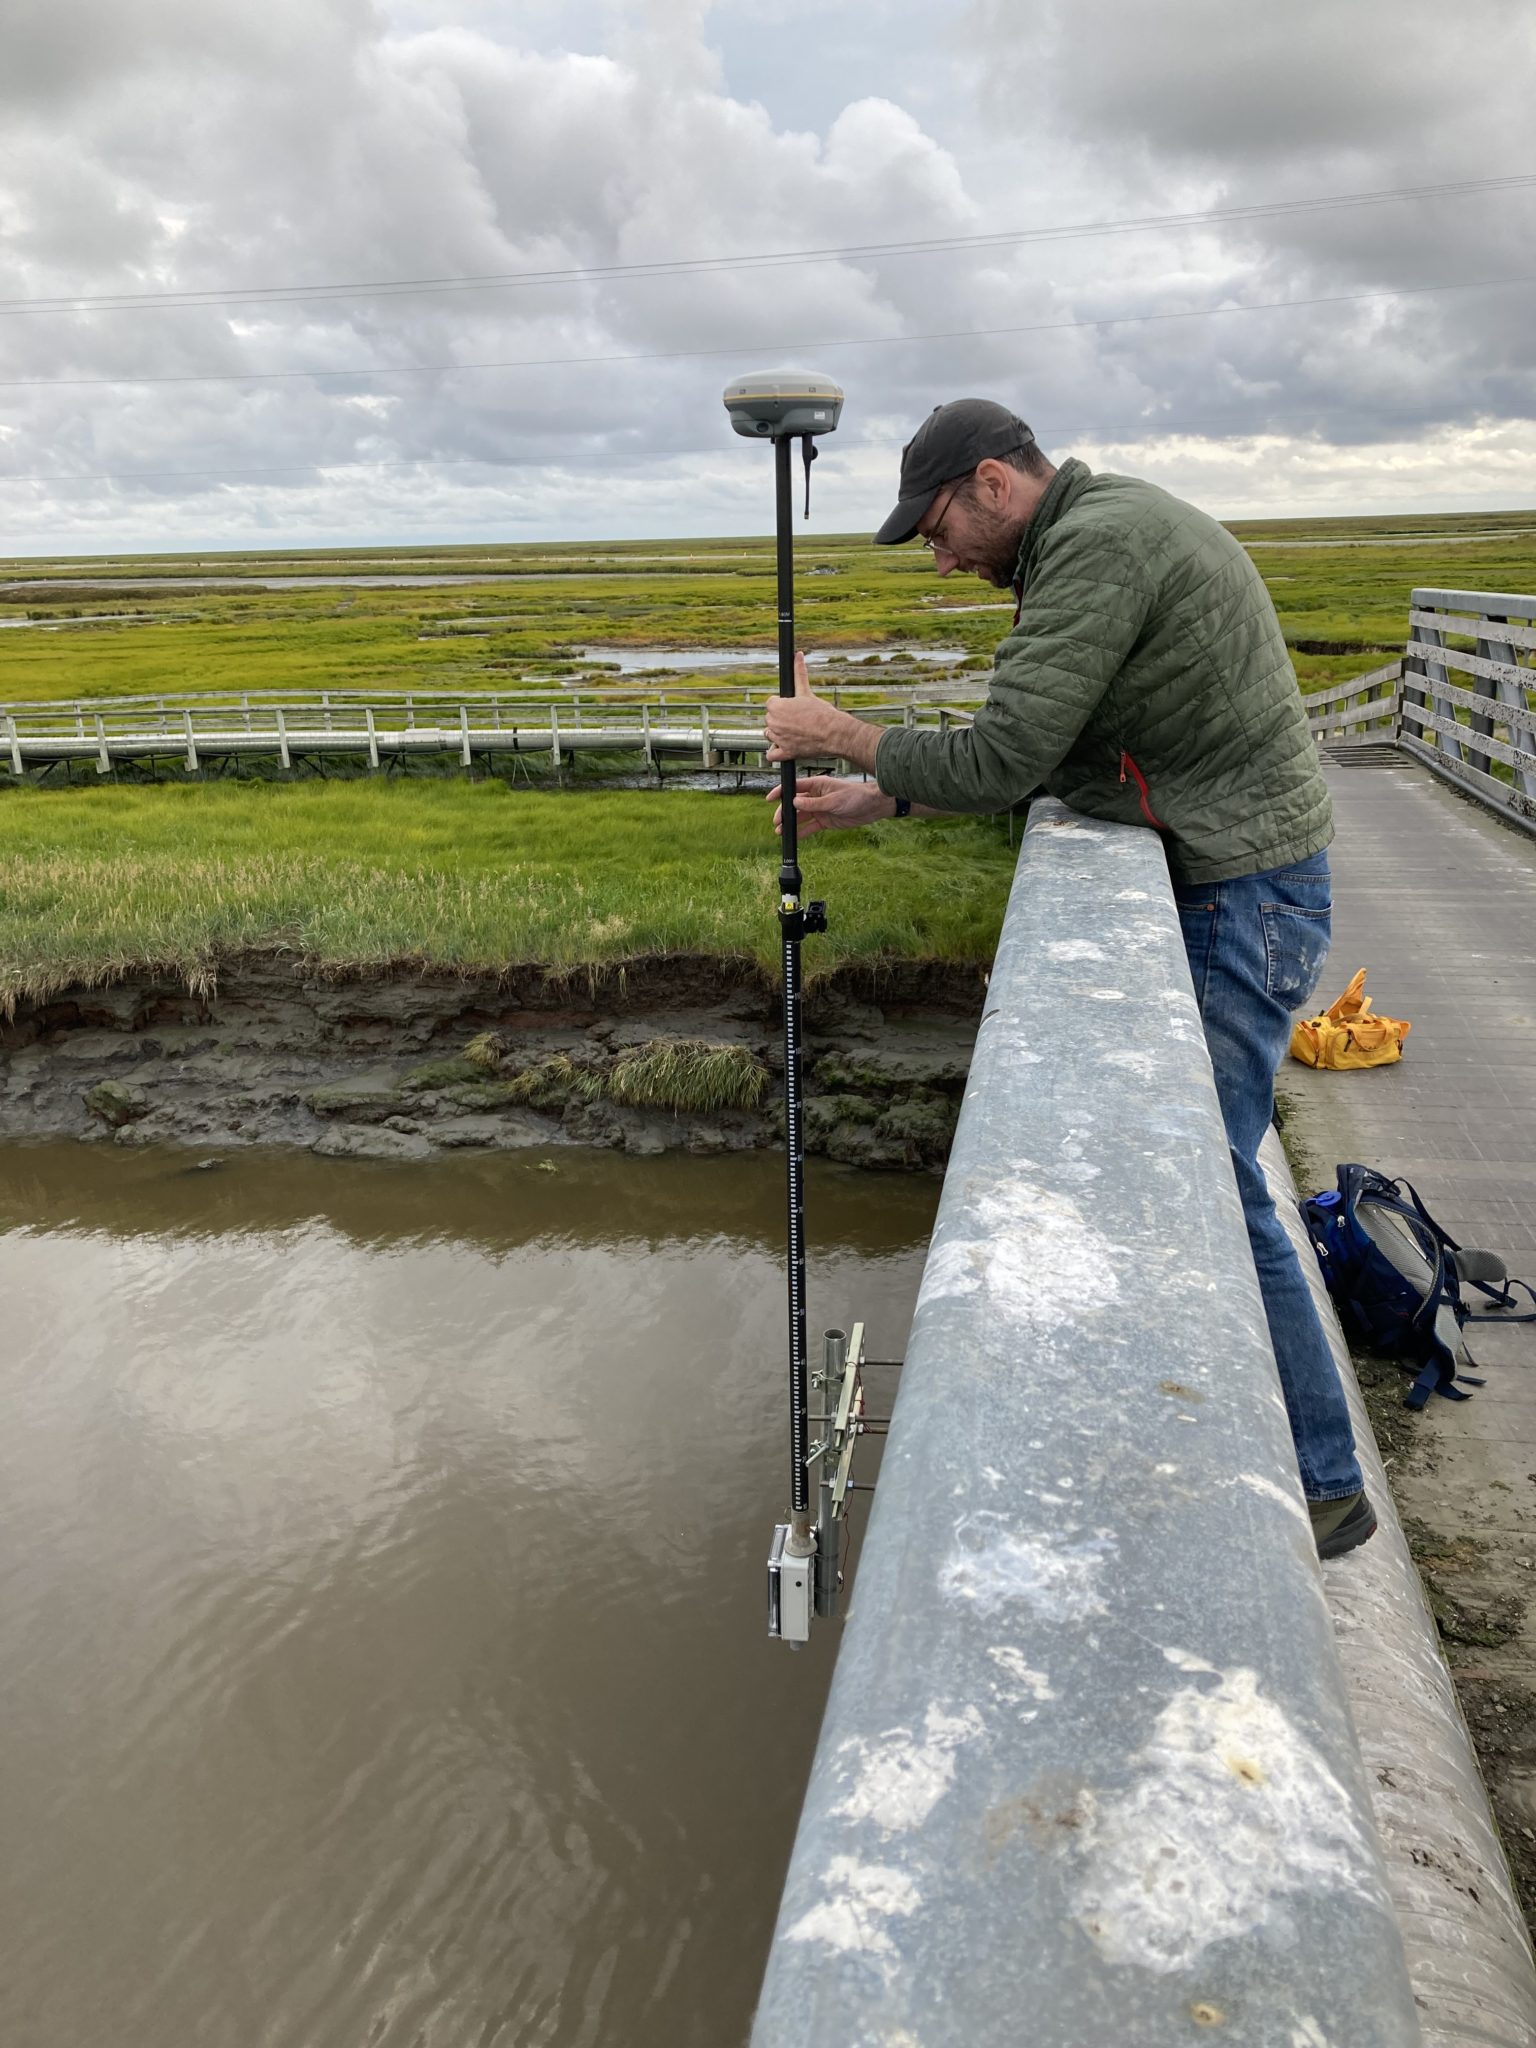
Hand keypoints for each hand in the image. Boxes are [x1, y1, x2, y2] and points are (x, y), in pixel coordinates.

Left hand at [764, 651, 837, 761]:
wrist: (835, 733)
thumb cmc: (823, 713)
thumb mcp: (807, 692)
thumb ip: (799, 673)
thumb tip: (798, 654)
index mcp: (776, 707)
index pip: (770, 704)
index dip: (782, 707)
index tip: (792, 709)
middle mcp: (774, 723)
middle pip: (770, 720)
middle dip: (781, 720)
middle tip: (797, 721)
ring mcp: (778, 739)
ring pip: (770, 736)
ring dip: (779, 735)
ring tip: (795, 733)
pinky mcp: (785, 753)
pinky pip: (771, 755)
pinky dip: (775, 753)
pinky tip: (784, 748)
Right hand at [766, 774, 894, 836]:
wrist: (872, 807)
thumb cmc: (855, 796)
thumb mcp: (833, 800)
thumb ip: (813, 804)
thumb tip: (794, 803)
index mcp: (817, 785)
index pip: (794, 787)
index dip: (781, 792)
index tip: (770, 799)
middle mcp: (816, 796)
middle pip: (794, 805)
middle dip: (784, 813)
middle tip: (777, 822)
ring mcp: (820, 809)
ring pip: (801, 817)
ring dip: (791, 824)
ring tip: (780, 832)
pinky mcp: (825, 821)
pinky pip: (810, 827)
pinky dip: (802, 832)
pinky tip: (793, 837)